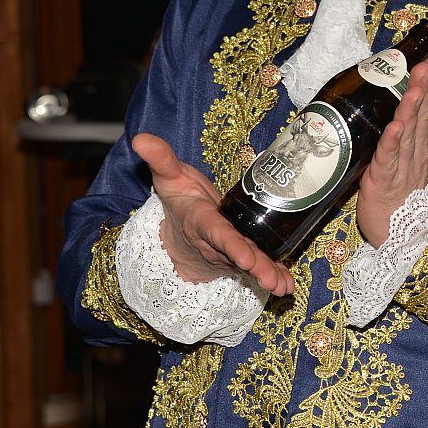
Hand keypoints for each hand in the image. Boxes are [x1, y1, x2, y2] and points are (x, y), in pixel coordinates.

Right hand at [132, 132, 294, 295]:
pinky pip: (257, 267)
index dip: (232, 246)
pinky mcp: (242, 256)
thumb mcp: (169, 175)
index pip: (218, 234)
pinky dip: (274, 275)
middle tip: (272, 281)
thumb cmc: (180, 197)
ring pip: (250, 264)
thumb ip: (160, 159)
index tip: (246, 257)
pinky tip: (287, 286)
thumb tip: (140, 139)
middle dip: (256, 267)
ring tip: (284, 287)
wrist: (180, 227)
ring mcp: (229, 253)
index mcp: (201, 222)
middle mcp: (216, 243)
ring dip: (268, 275)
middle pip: (238, 254)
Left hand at [355, 56, 427, 245]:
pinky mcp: (382, 183)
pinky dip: (392, 142)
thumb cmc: (393, 201)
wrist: (395, 240)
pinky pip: (388, 159)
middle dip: (423, 88)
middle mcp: (413, 155)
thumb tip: (399, 112)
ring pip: (407, 134)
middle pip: (420, 117)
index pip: (425, 111)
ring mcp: (400, 169)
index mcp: (418, 148)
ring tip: (414, 87)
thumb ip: (402, 139)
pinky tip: (395, 126)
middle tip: (426, 64)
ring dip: (411, 109)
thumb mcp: (402, 164)